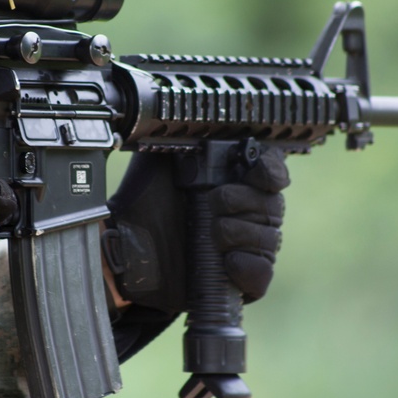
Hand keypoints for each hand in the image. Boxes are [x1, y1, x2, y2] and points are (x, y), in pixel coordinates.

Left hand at [104, 147, 289, 315]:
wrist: (123, 247)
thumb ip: (180, 137)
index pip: (273, 170)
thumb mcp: (157, 160)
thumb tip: (194, 117)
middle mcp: (245, 212)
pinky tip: (228, 261)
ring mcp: (244, 247)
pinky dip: (249, 266)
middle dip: (244, 200)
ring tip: (213, 233)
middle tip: (214, 201)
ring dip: (241, 232)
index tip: (253, 170)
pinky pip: (262, 273)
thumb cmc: (141, 203)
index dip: (270, 170)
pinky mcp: (236, 280)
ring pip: (270, 238)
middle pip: (274, 204)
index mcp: (233, 180)